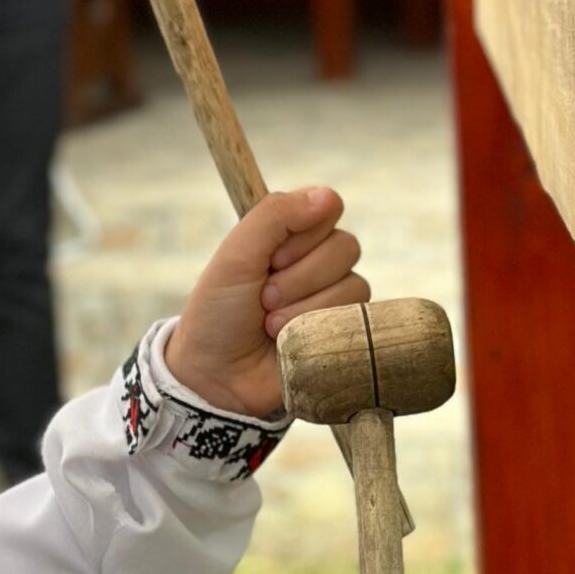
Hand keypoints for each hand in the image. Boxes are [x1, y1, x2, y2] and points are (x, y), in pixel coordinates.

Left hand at [164, 187, 367, 420]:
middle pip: (345, 246)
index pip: (327, 207)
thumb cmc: (218, 315)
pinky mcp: (343, 333)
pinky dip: (319, 328)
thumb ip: (274, 216)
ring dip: (304, 307)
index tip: (270, 258)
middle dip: (298, 277)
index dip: (303, 233)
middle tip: (263, 298)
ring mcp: (333, 298)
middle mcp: (316, 263)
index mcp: (289, 236)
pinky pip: (358, 318)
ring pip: (354, 284)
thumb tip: (327, 195)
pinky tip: (291, 342)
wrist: (216, 377)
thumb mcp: (235, 255)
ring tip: (270, 326)